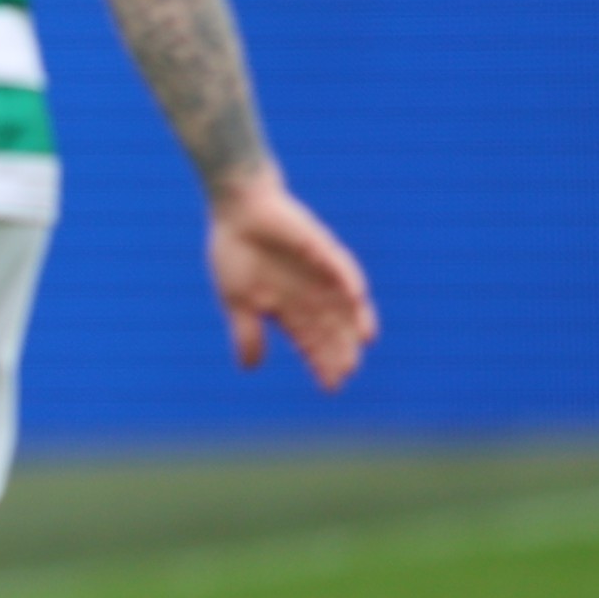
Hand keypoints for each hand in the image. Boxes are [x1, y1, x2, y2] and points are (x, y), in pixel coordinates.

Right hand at [208, 168, 377, 389]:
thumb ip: (246, 333)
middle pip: (332, 328)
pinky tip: (358, 297)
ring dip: (355, 320)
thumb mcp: (236, 301)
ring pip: (345, 303)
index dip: (321, 363)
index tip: (331, 388)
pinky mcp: (323, 248)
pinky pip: (343, 266)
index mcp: (290, 309)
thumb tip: (249, 368)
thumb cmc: (234, 252)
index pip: (311, 342)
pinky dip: (351, 281)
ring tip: (364, 340)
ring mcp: (321, 272)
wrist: (235, 210)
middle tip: (346, 371)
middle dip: (340, 349)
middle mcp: (311, 295)